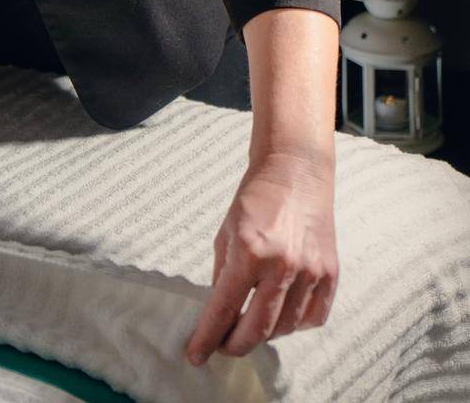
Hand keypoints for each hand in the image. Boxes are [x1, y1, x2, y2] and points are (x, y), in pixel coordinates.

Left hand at [184, 149, 337, 366]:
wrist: (295, 171)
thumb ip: (224, 274)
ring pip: (285, 328)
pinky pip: (314, 317)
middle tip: (223, 346)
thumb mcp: (226, 232)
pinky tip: (282, 315)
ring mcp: (310, 271)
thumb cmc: (255, 198)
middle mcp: (282, 265)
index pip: (224, 308)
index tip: (196, 355)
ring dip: (265, 334)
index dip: (208, 337)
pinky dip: (296, 324)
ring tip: (251, 324)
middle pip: (257, 329)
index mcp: (249, 251)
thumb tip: (220, 313)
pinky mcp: (330, 273)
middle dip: (235, 345)